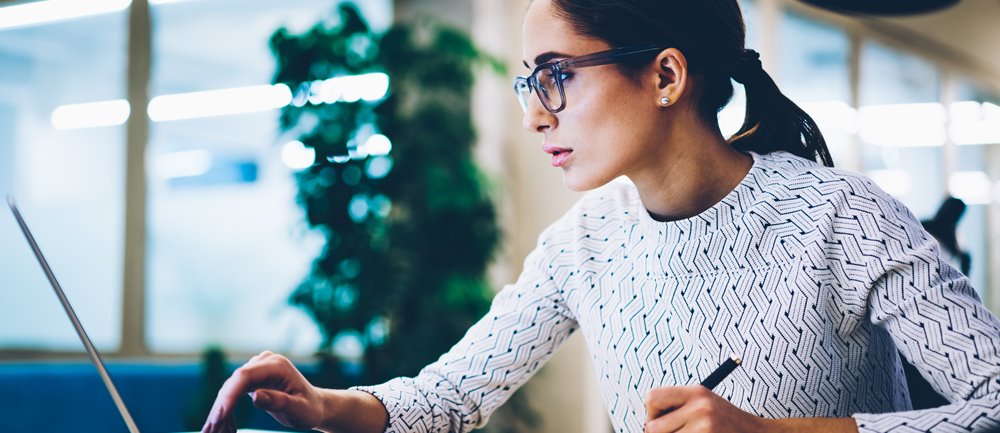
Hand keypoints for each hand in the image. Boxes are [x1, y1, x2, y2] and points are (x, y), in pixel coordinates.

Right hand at [201, 351, 327, 432]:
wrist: (315, 406)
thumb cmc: (309, 409)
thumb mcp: (299, 409)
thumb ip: (279, 401)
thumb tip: (255, 396)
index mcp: (277, 366)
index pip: (245, 376)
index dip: (230, 395)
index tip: (220, 416)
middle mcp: (265, 362)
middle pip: (234, 382)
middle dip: (221, 407)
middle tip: (211, 431)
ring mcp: (258, 368)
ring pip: (230, 388)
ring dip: (220, 410)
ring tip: (212, 432)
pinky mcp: (253, 377)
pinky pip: (234, 392)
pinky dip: (226, 409)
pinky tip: (221, 426)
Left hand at [644, 385, 766, 432]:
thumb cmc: (727, 425)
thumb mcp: (705, 406)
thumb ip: (680, 410)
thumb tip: (648, 426)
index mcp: (697, 392)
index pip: (652, 397)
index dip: (652, 412)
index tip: (662, 420)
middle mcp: (700, 407)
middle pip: (653, 427)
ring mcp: (705, 427)